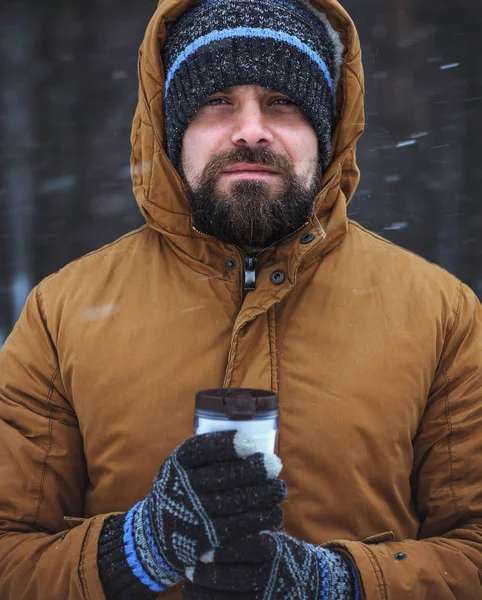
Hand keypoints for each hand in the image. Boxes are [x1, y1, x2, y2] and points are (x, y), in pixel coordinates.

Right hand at [122, 431, 285, 589]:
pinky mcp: (203, 541)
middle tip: (275, 465)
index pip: (203, 449)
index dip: (228, 446)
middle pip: (223, 476)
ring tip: (278, 490)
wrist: (156, 533)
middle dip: (253, 470)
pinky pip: (236, 531)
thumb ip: (210, 454)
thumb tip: (254, 440)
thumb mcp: (184, 465)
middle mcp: (182, 488)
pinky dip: (258, 522)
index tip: (251, 443)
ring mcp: (191, 516)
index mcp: (178, 463)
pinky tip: (272, 514)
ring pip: (234, 504)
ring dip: (262, 496)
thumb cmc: (182, 487)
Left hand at [182, 531, 357, 599]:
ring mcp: (268, 596)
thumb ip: (243, 529)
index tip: (199, 550)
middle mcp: (271, 574)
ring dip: (203, 594)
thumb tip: (202, 520)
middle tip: (187, 569)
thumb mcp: (268, 535)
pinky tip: (198, 598)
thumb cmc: (278, 551)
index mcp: (271, 548)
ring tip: (188, 586)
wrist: (311, 581)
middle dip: (205, 575)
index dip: (217, 552)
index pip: (239, 549)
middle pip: (230, 578)